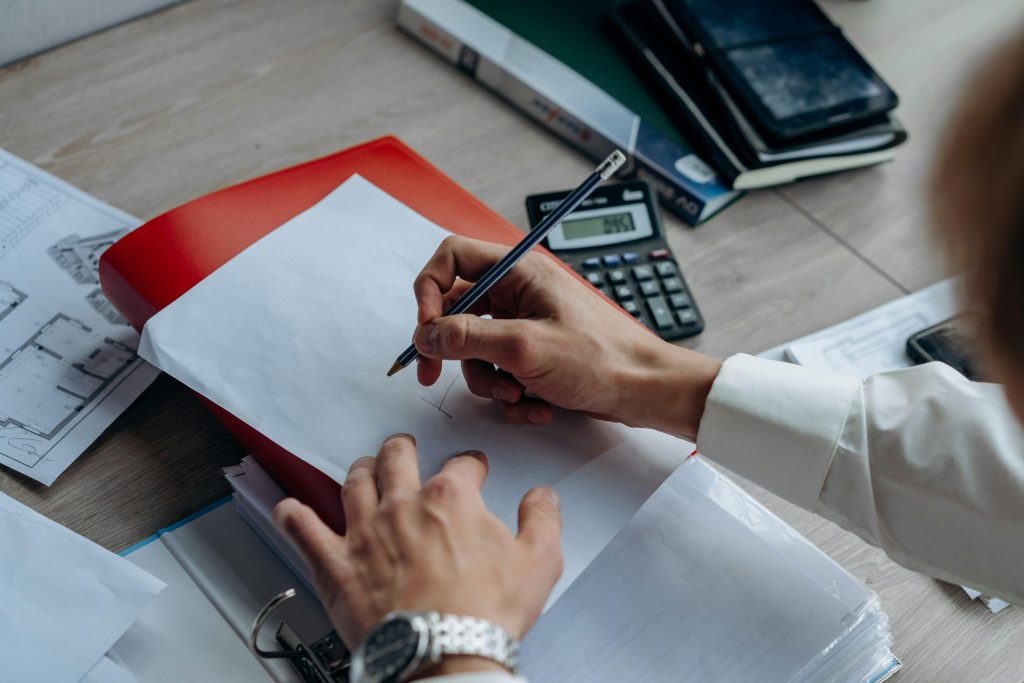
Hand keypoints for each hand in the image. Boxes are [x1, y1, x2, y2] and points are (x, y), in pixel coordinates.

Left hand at [273, 434, 562, 674]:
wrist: (442, 656)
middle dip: (402, 447)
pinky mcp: (336, 566)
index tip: (474, 469)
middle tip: (405, 447)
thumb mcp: (539, 562)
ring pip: (353, 483)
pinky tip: (288, 508)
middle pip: (396, 457)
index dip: (471, 464)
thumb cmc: (483, 614)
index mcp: (450, 499)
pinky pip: (303, 530)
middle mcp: (402, 506)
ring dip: (359, 470)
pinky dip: (293, 516)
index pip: (462, 464)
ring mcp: (364, 533)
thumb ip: (543, 518)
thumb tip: (542, 496)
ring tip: (363, 467)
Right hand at [412, 236, 720, 439]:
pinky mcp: (532, 353)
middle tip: (434, 374)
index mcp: (519, 272)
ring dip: (487, 379)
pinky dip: (509, 392)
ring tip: (516, 395)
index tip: (425, 328)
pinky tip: (536, 404)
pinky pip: (499, 370)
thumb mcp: (525, 348)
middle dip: (452, 348)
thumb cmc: (602, 359)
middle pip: (456, 310)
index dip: (429, 289)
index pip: (452, 258)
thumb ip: (467, 337)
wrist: (644, 391)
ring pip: (474, 348)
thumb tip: (425, 334)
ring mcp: (525, 323)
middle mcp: (519, 292)